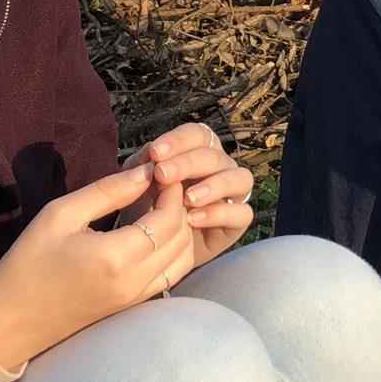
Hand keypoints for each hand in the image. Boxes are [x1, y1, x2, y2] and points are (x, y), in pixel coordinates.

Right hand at [0, 163, 197, 381]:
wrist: (11, 319)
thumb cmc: (28, 262)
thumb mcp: (60, 215)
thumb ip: (107, 192)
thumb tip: (146, 172)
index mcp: (116, 257)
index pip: (169, 218)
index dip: (172, 192)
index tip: (162, 173)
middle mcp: (136, 280)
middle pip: (182, 237)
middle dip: (179, 207)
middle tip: (162, 187)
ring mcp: (138, 296)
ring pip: (184, 258)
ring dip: (181, 230)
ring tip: (159, 208)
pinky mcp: (134, 304)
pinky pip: (172, 274)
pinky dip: (174, 251)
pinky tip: (154, 234)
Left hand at [126, 123, 256, 267]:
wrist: (155, 246)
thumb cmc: (147, 208)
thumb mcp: (138, 186)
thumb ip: (141, 168)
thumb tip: (150, 153)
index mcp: (197, 152)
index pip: (198, 135)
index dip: (179, 141)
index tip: (156, 153)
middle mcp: (220, 168)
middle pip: (216, 156)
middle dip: (189, 164)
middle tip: (163, 175)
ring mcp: (233, 193)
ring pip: (240, 178)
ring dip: (214, 185)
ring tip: (188, 199)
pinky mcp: (238, 220)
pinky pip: (242, 212)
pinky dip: (219, 213)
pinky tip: (194, 220)